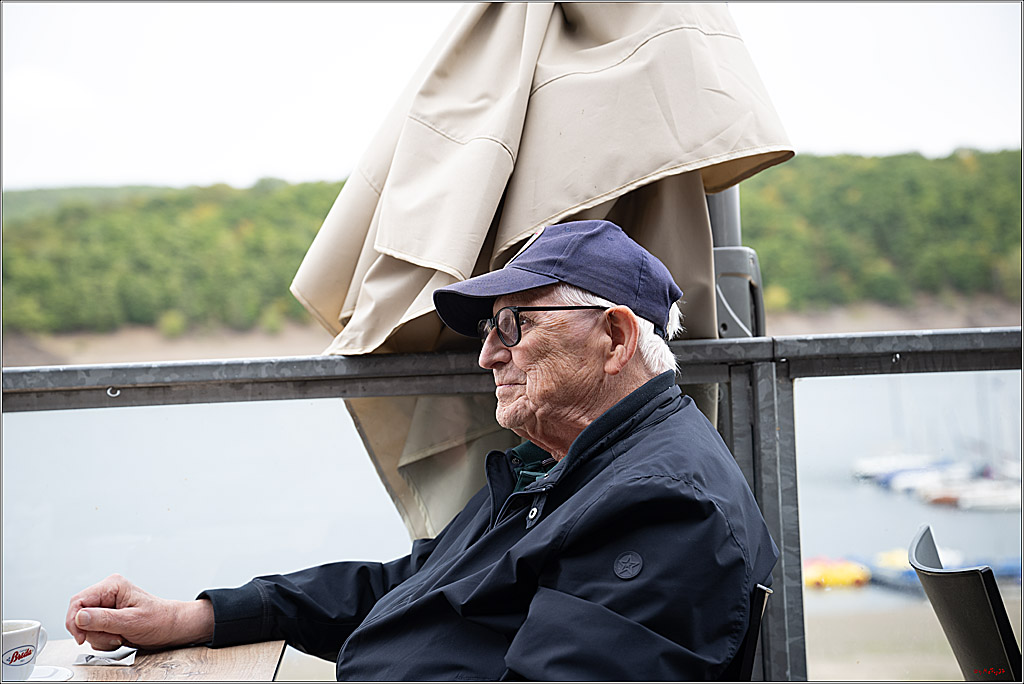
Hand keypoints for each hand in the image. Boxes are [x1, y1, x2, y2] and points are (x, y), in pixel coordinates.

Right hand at [65, 574, 213, 650]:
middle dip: (93, 632)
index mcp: (112, 586)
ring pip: (85, 627)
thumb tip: (80, 617)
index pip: (78, 601)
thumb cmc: (159, 619)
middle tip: (114, 636)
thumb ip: (104, 619)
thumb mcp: (132, 621)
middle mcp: (107, 594)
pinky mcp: (107, 619)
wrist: (171, 627)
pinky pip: (93, 633)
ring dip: (100, 638)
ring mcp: (106, 607)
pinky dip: (104, 641)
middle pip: (79, 616)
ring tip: (120, 636)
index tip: (81, 637)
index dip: (74, 621)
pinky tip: (119, 638)